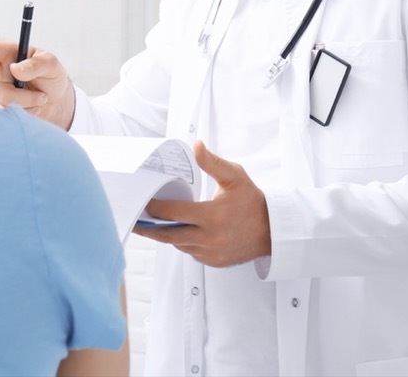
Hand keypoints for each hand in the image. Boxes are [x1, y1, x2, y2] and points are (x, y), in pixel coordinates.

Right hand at [0, 40, 76, 130]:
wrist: (56, 103)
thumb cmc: (51, 78)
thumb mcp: (51, 65)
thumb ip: (35, 65)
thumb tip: (15, 69)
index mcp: (11, 54)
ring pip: (3, 97)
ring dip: (27, 100)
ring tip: (42, 98)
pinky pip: (6, 113)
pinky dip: (24, 112)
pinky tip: (34, 108)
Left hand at [132, 141, 271, 267]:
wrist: (273, 231)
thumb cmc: (253, 202)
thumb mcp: (235, 177)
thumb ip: (213, 162)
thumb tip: (196, 145)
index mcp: (212, 216)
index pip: (174, 213)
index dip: (155, 208)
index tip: (144, 202)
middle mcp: (210, 238)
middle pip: (168, 235)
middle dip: (149, 228)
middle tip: (134, 220)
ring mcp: (211, 253)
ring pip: (179, 244)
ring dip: (167, 234)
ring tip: (153, 223)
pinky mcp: (213, 262)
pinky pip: (190, 252)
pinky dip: (183, 242)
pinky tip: (180, 231)